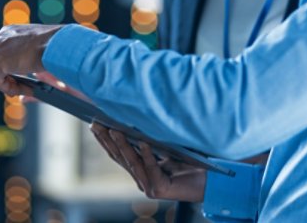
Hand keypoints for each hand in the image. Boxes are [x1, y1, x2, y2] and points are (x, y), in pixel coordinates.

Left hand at [0, 24, 63, 96]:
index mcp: (8, 31)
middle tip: (17, 85)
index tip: (14, 76)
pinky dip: (10, 88)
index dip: (4, 65)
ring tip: (23, 89)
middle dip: (1, 74)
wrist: (55, 44)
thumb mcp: (36, 48)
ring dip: (7, 83)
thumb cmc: (52, 44)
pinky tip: (26, 90)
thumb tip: (24, 74)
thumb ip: (26, 58)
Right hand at [90, 123, 205, 202]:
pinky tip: (144, 142)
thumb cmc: (191, 162)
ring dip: (122, 145)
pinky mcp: (160, 190)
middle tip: (96, 124)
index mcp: (141, 170)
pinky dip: (147, 155)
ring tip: (114, 129)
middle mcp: (142, 180)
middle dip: (107, 140)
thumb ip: (152, 140)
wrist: (211, 181)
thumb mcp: (167, 148)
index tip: (95, 123)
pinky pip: (152, 168)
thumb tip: (136, 116)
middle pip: (120, 158)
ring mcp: (149, 187)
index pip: (118, 154)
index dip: (105, 140)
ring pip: (133, 163)